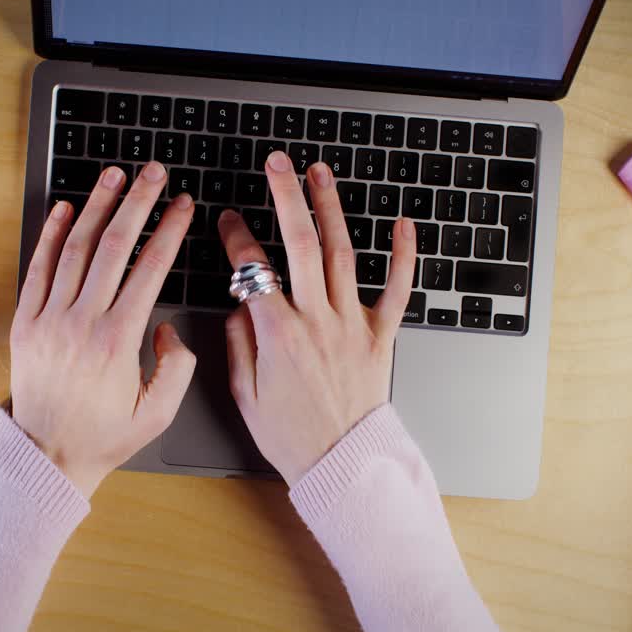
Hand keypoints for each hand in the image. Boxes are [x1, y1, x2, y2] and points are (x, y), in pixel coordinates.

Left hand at [9, 161, 196, 496]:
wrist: (45, 455)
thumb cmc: (104, 436)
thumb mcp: (158, 415)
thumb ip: (177, 368)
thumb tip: (168, 327)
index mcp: (118, 341)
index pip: (150, 269)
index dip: (169, 230)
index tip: (183, 205)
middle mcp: (82, 322)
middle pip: (114, 246)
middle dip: (137, 202)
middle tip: (152, 172)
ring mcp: (50, 319)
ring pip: (75, 249)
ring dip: (96, 207)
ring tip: (113, 176)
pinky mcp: (26, 323)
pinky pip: (39, 269)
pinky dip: (52, 235)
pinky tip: (67, 209)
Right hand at [219, 152, 415, 483]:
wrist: (341, 466)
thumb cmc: (291, 437)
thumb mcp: (244, 394)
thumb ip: (239, 344)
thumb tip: (237, 306)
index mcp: (279, 335)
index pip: (253, 270)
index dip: (237, 238)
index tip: (228, 219)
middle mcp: (317, 321)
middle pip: (299, 245)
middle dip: (286, 198)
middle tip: (277, 165)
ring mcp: (352, 325)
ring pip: (341, 254)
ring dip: (331, 209)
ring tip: (320, 175)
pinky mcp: (380, 337)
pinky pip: (396, 290)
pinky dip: (403, 256)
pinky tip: (403, 225)